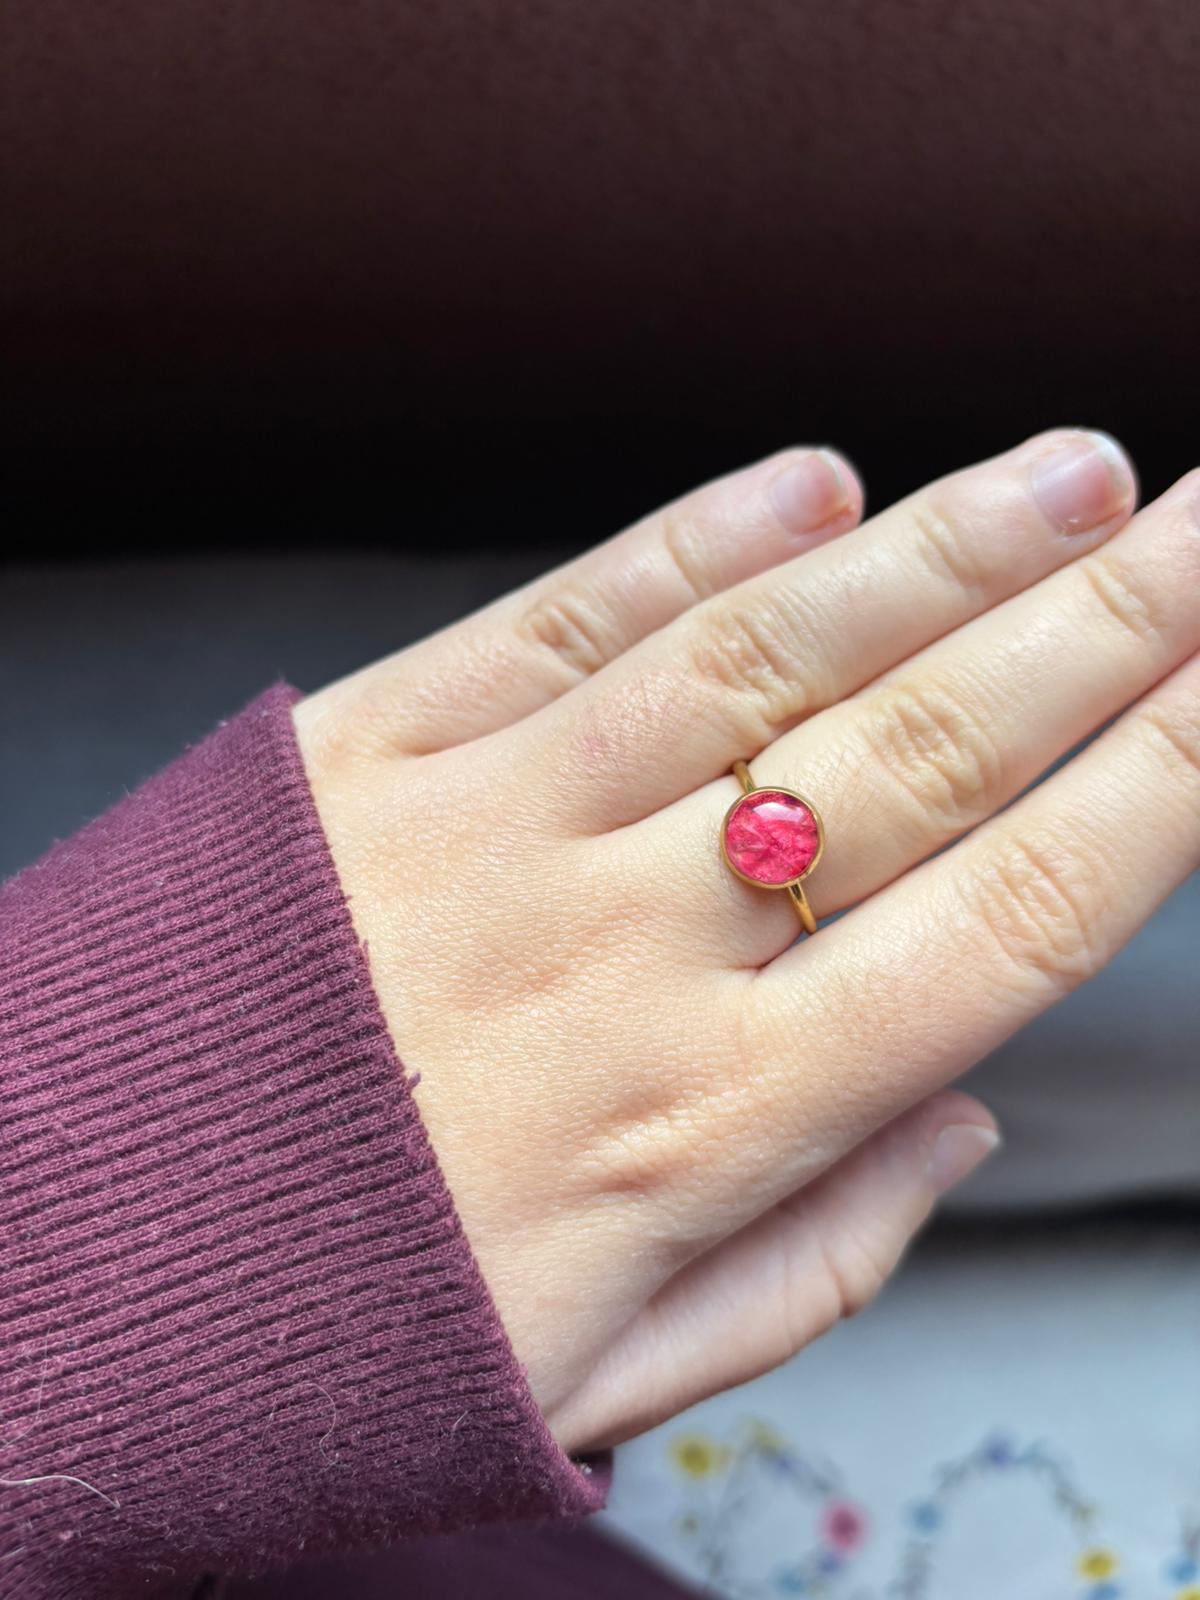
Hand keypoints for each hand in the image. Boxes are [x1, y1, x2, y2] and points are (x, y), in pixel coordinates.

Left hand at [294, 431, 1198, 1453]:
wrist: (59, 1279)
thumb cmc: (341, 1328)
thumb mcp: (617, 1370)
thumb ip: (820, 1253)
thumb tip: (963, 1117)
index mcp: (711, 1118)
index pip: (1008, 914)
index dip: (1161, 777)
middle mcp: (625, 949)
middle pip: (920, 756)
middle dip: (1102, 628)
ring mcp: (489, 832)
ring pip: (761, 662)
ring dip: (935, 557)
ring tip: (1068, 480)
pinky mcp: (364, 757)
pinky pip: (559, 625)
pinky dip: (693, 546)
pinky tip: (808, 485)